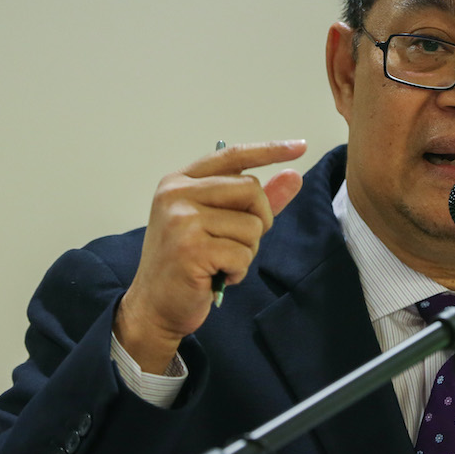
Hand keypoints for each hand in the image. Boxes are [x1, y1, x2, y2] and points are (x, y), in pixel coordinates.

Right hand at [114, 140, 305, 372]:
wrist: (154, 307)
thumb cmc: (188, 264)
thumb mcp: (220, 224)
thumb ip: (256, 200)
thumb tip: (294, 175)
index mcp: (180, 181)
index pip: (232, 155)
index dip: (269, 150)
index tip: (300, 146)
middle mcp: (176, 193)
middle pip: (251, 189)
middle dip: (259, 220)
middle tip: (237, 244)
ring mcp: (181, 220)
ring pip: (251, 226)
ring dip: (247, 252)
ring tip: (220, 262)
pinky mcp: (190, 249)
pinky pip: (242, 254)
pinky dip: (238, 271)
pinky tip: (217, 277)